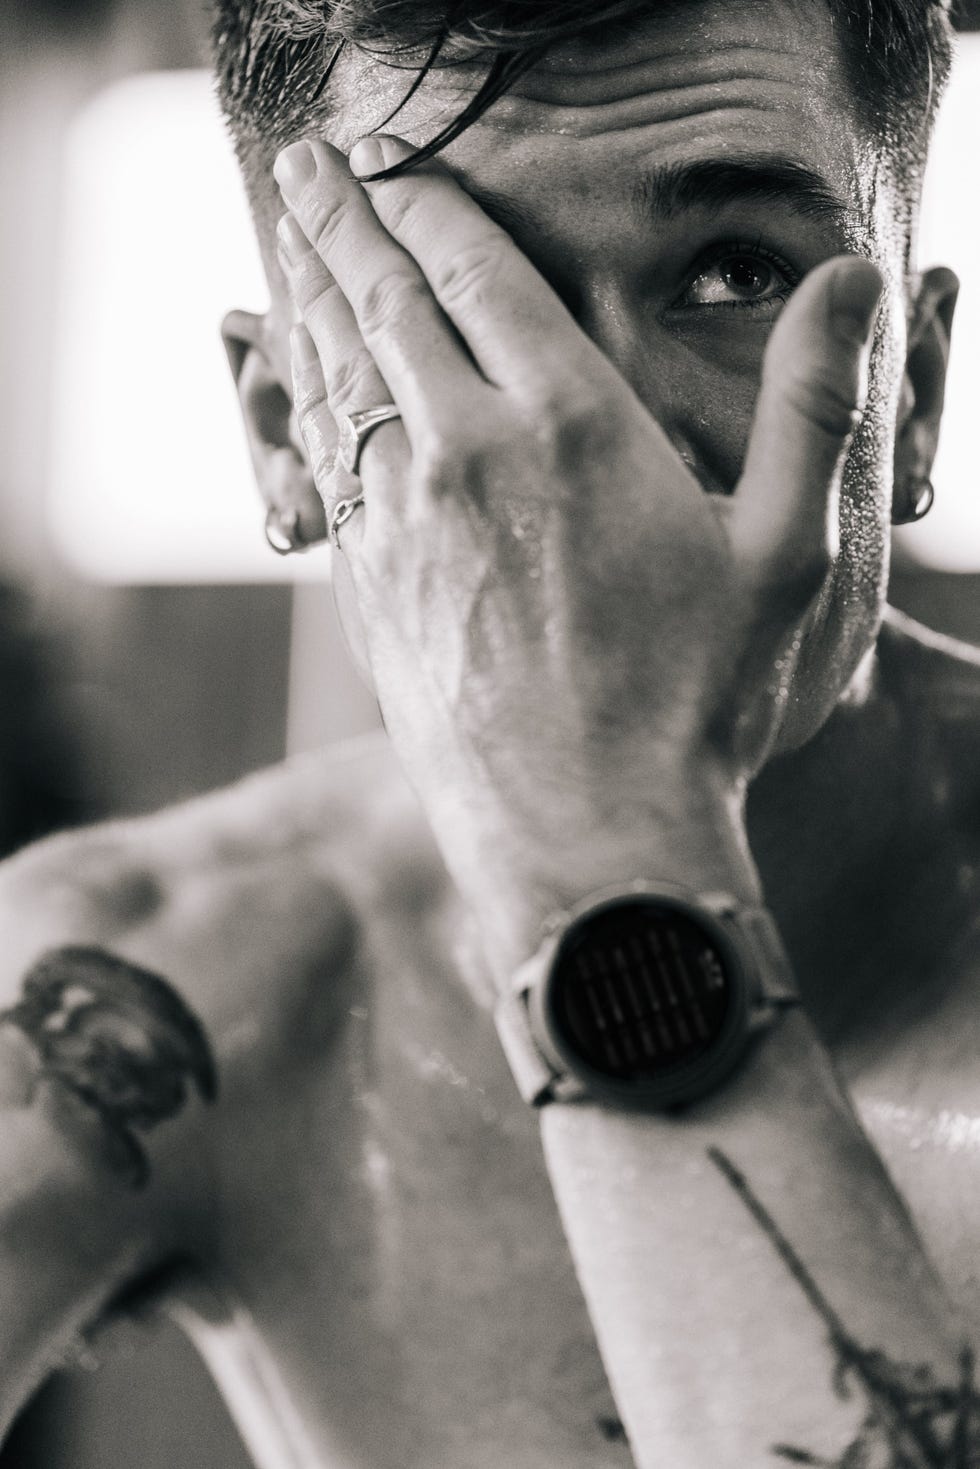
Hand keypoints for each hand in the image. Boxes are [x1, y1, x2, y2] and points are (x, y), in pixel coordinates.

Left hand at [273, 135, 881, 937]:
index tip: (399, 169)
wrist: (585, 834)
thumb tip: (854, 280)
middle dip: (344, 220)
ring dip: (313, 299)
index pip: (479, 270)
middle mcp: (465, 452)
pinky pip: (325, 463)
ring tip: (292, 247)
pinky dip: (308, 400)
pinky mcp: (367, 586)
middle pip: (383, 301)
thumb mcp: (785, 553)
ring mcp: (400, 522)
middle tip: (310, 168)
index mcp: (571, 423)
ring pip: (339, 377)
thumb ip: (813, 405)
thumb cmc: (696, 703)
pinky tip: (305, 382)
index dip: (430, 205)